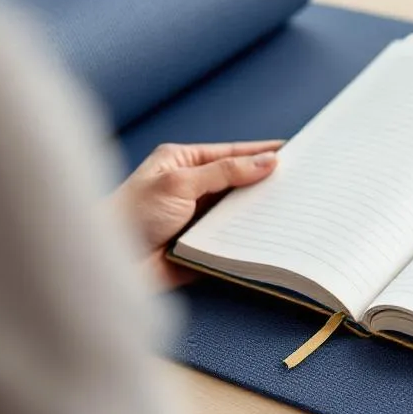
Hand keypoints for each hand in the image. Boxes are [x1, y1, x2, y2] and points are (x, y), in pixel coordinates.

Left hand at [112, 141, 281, 287]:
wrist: (110, 262)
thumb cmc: (131, 214)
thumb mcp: (179, 183)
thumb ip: (225, 172)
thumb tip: (266, 161)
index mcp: (183, 163)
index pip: (231, 153)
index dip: (261, 152)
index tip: (294, 151)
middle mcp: (192, 188)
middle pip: (238, 182)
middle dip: (266, 183)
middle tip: (302, 181)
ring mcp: (198, 218)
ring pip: (238, 212)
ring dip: (260, 213)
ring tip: (295, 209)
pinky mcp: (202, 246)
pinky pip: (232, 240)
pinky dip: (250, 239)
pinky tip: (272, 237)